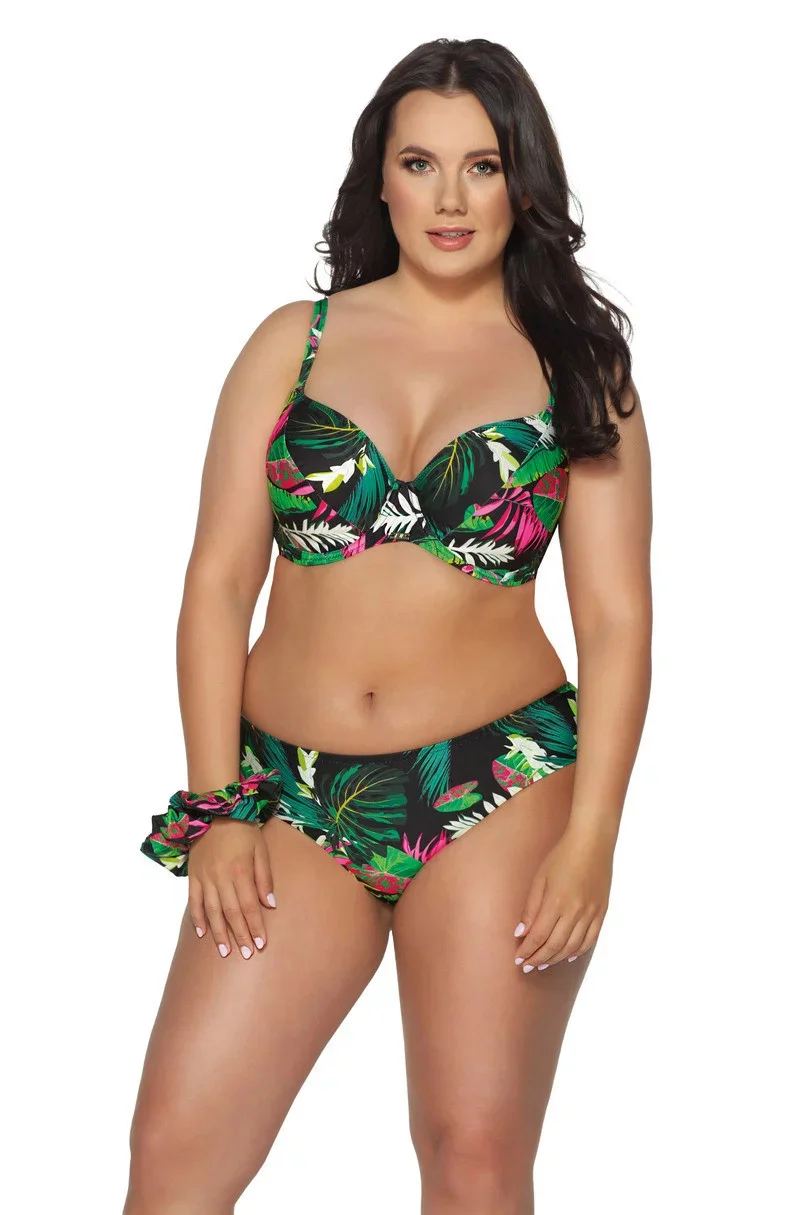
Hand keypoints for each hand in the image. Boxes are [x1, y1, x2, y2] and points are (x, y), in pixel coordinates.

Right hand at [187, 818, 276, 959]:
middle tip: (246, 954)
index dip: (256, 926)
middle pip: (231, 913)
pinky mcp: (194, 876)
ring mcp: (205, 878)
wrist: (216, 810)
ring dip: (219, 933)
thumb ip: (265, 877)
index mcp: (241, 871)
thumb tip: (271, 905)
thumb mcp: (261, 849)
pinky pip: (194, 901)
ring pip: (212, 911)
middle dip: (240, 935)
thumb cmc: (243, 830)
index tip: (261, 943)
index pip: (250, 906)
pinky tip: (201, 933)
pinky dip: (197, 918)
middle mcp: (222, 878)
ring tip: (225, 951)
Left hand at [513, 826, 612, 970]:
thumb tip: (521, 933)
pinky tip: (567, 956)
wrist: (592, 842)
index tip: (518, 958)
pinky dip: (578, 951)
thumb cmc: (562, 856)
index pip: (539, 936)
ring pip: (572, 947)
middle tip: (528, 966)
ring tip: (543, 963)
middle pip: (555, 946)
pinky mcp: (602, 912)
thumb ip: (531, 908)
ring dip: (556, 958)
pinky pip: (590, 940)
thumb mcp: (540, 878)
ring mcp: (591, 913)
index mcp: (557, 902)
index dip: (527, 950)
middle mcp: (576, 911)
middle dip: (539, 959)